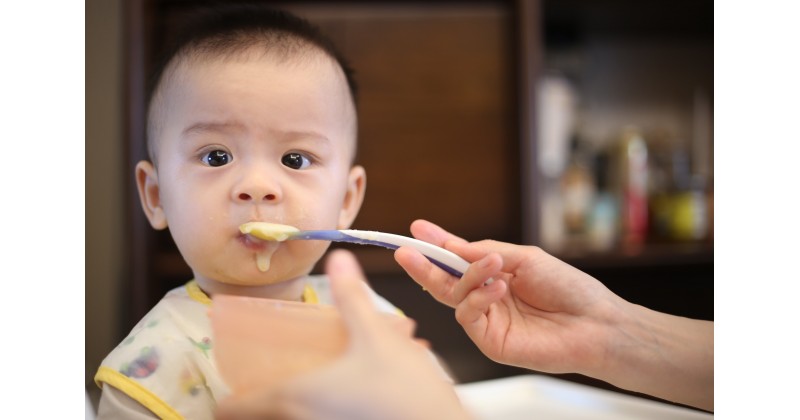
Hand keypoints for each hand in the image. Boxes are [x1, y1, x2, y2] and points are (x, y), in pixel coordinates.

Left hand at [215, 249, 471, 419]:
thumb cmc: (405, 390)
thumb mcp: (376, 335)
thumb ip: (352, 297)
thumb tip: (340, 259)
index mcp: (297, 395)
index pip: (234, 409)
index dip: (227, 400)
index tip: (230, 389)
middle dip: (259, 405)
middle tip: (269, 385)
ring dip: (291, 409)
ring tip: (309, 387)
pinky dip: (319, 413)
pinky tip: (344, 400)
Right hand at [394, 220, 624, 375]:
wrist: (595, 323)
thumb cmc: (568, 288)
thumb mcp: (524, 258)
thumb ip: (486, 253)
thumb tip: (452, 245)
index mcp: (495, 275)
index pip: (458, 260)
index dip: (437, 245)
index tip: (417, 230)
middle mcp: (487, 298)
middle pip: (445, 282)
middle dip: (424, 265)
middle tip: (405, 251)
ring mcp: (487, 321)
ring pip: (454, 297)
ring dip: (468, 277)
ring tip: (492, 267)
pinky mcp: (490, 341)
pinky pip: (467, 316)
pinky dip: (477, 298)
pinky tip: (497, 288)